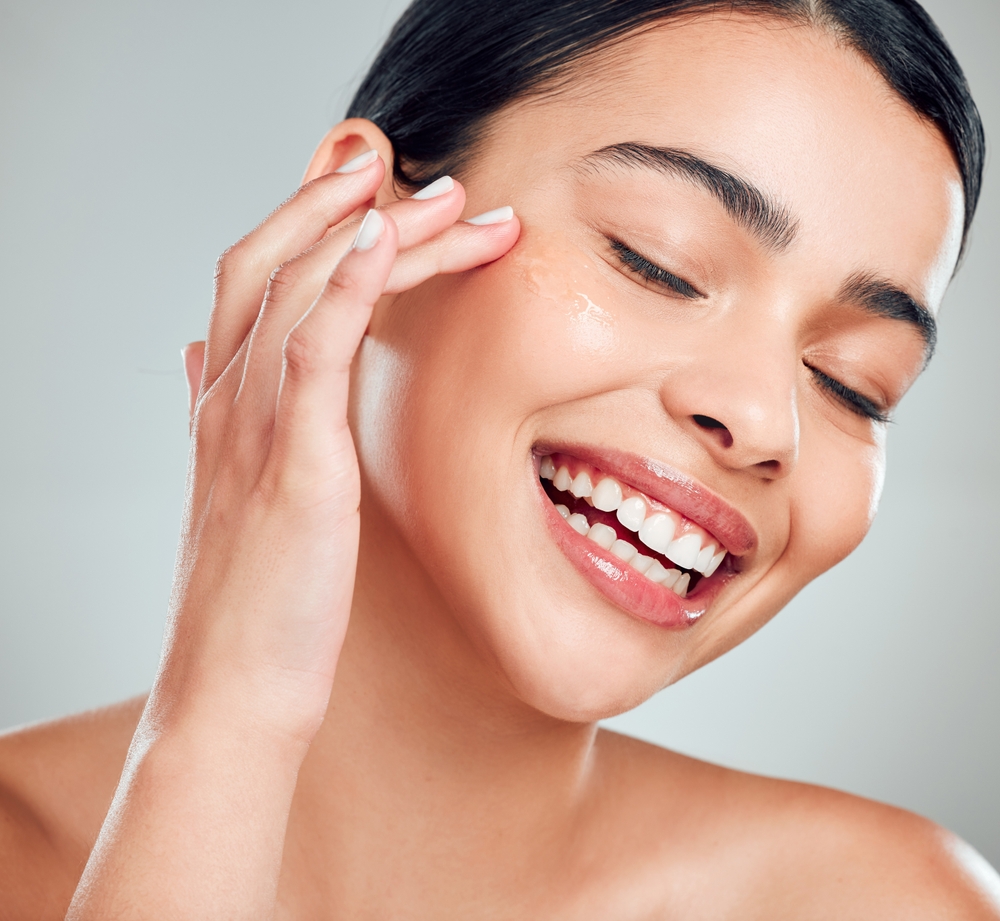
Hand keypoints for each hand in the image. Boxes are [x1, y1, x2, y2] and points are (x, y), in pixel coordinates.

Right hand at [163, 160, 518, 742]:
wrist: (234, 690)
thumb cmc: (254, 602)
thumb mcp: (237, 495)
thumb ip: (223, 417)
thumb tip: (196, 357)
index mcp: (225, 407)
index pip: (260, 280)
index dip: (314, 223)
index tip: (386, 198)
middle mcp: (229, 401)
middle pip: (277, 261)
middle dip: (349, 205)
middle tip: (436, 180)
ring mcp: (254, 427)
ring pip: (301, 287)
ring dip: (376, 229)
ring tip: (453, 199)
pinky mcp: (294, 463)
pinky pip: (312, 348)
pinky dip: (346, 284)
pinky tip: (384, 238)